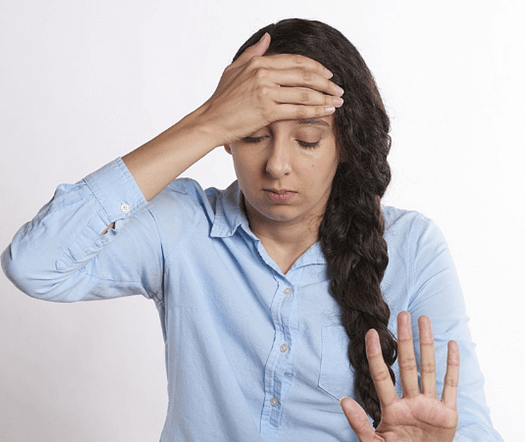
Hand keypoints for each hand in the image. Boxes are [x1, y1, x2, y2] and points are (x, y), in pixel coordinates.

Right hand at [197, 32, 343, 145]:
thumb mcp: (234, 69)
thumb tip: (268, 37)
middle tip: (339, 89)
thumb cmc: (221, 100)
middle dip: (326, 83)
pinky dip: (316, 110)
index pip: (295, 61)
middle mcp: (263, 74)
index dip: (315, 67)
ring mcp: (266, 92)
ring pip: (304, 93)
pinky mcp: (267, 111)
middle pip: (304, 75)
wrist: (211, 121)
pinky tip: (327, 111)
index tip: (328, 74)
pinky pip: (298, 110)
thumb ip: (253, 53)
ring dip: (325, 97)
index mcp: (258, 63)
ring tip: (338, 101)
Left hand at [340, 311, 459, 441]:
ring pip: (428, 367)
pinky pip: (450, 385)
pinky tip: (452, 345)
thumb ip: (359, 423)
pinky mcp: (448, 414)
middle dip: (404, 338)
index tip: (371, 333)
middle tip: (402, 314)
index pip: (381, 375)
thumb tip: (343, 400)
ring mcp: (429, 405)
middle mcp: (410, 401)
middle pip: (406, 363)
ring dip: (426, 343)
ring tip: (424, 319)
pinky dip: (452, 365)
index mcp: (391, 409)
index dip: (375, 354)